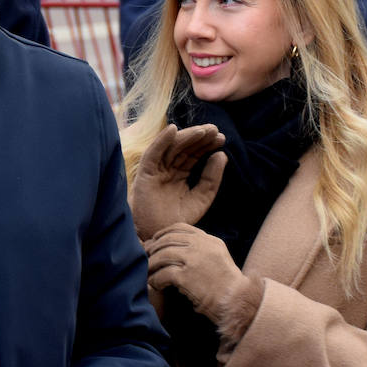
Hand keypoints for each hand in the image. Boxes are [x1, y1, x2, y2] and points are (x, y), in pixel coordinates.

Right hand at [130, 124, 226, 239]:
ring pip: (170, 148)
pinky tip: (173, 130)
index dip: (206, 145)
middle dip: (198, 138)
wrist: (161, 236)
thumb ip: (212, 178)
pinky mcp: (145, 174)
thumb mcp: (202, 198)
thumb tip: (221, 155)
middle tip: (214, 130)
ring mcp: (155, 171)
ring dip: (185, 136)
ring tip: (203, 130)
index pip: (193, 154)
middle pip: (183, 148)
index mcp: (179, 175)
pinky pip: (152, 154)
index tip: (221, 138)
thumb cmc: (178, 220)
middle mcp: (166, 170)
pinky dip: (161, 141)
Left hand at [145, 223, 262, 335]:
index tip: (155, 241)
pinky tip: (156, 285)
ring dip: (152, 264)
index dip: (163, 233)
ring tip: (149, 273)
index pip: (181, 228)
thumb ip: (201, 250)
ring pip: (162, 255)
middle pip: (168, 240)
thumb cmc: (226, 285)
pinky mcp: (187, 277)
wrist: (237, 301)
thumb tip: (174, 247)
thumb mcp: (218, 258)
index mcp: (210, 241)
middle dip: (154, 248)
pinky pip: (163, 274)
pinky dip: (156, 280)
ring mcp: (194, 260)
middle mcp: (202, 246)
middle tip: (146, 258)